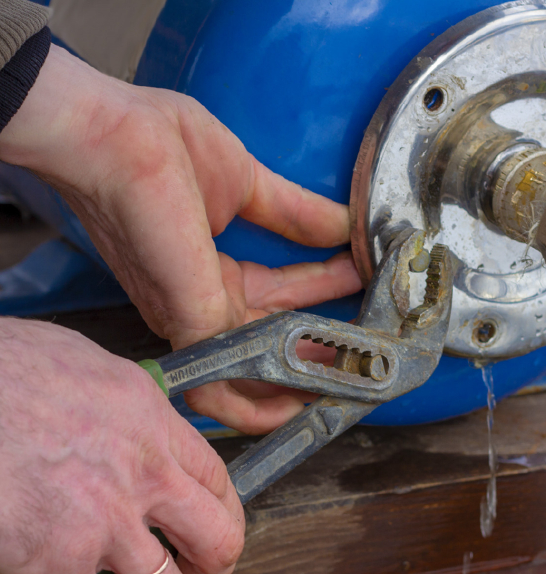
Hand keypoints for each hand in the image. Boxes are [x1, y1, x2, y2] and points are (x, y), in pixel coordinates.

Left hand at [0, 45, 361, 432]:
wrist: (118, 137)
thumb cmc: (165, 149)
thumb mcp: (248, 183)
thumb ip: (294, 213)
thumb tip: (342, 224)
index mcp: (214, 273)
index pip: (280, 292)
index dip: (323, 288)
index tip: (361, 275)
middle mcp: (203, 305)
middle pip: (273, 337)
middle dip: (321, 341)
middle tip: (366, 337)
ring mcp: (195, 320)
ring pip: (254, 374)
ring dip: (302, 379)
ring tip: (348, 374)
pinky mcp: (193, 326)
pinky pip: (229, 388)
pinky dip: (268, 402)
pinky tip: (310, 391)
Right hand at [0, 318, 243, 573]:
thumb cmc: (13, 369)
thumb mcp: (91, 367)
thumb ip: (123, 407)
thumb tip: (125, 424)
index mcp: (154, 423)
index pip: (218, 480)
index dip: (224, 514)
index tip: (212, 530)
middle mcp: (146, 474)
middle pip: (216, 540)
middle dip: (211, 571)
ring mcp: (108, 521)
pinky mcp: (58, 562)